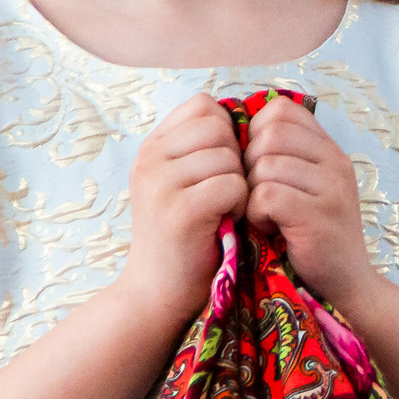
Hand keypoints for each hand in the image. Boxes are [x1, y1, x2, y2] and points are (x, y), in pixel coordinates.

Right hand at [116, 94, 246, 327]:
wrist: (157, 292)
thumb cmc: (187, 235)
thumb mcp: (184, 182)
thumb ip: (203, 149)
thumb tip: (249, 115)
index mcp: (152, 147)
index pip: (202, 105)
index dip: (226, 130)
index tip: (223, 165)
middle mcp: (149, 159)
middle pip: (218, 126)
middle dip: (235, 157)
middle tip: (227, 191)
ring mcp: (160, 183)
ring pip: (228, 156)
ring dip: (239, 183)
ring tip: (225, 209)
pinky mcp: (179, 211)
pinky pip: (232, 184)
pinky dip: (240, 204)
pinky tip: (228, 221)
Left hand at [242, 98, 382, 313]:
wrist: (346, 283)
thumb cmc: (311, 235)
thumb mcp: (306, 186)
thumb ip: (284, 156)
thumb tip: (234, 131)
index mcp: (330, 149)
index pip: (281, 110)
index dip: (256, 133)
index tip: (258, 166)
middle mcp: (336, 162)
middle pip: (269, 135)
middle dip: (250, 165)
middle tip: (260, 195)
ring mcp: (331, 188)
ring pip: (265, 166)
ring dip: (253, 194)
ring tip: (267, 214)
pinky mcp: (319, 216)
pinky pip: (266, 195)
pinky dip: (257, 213)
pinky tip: (269, 227)